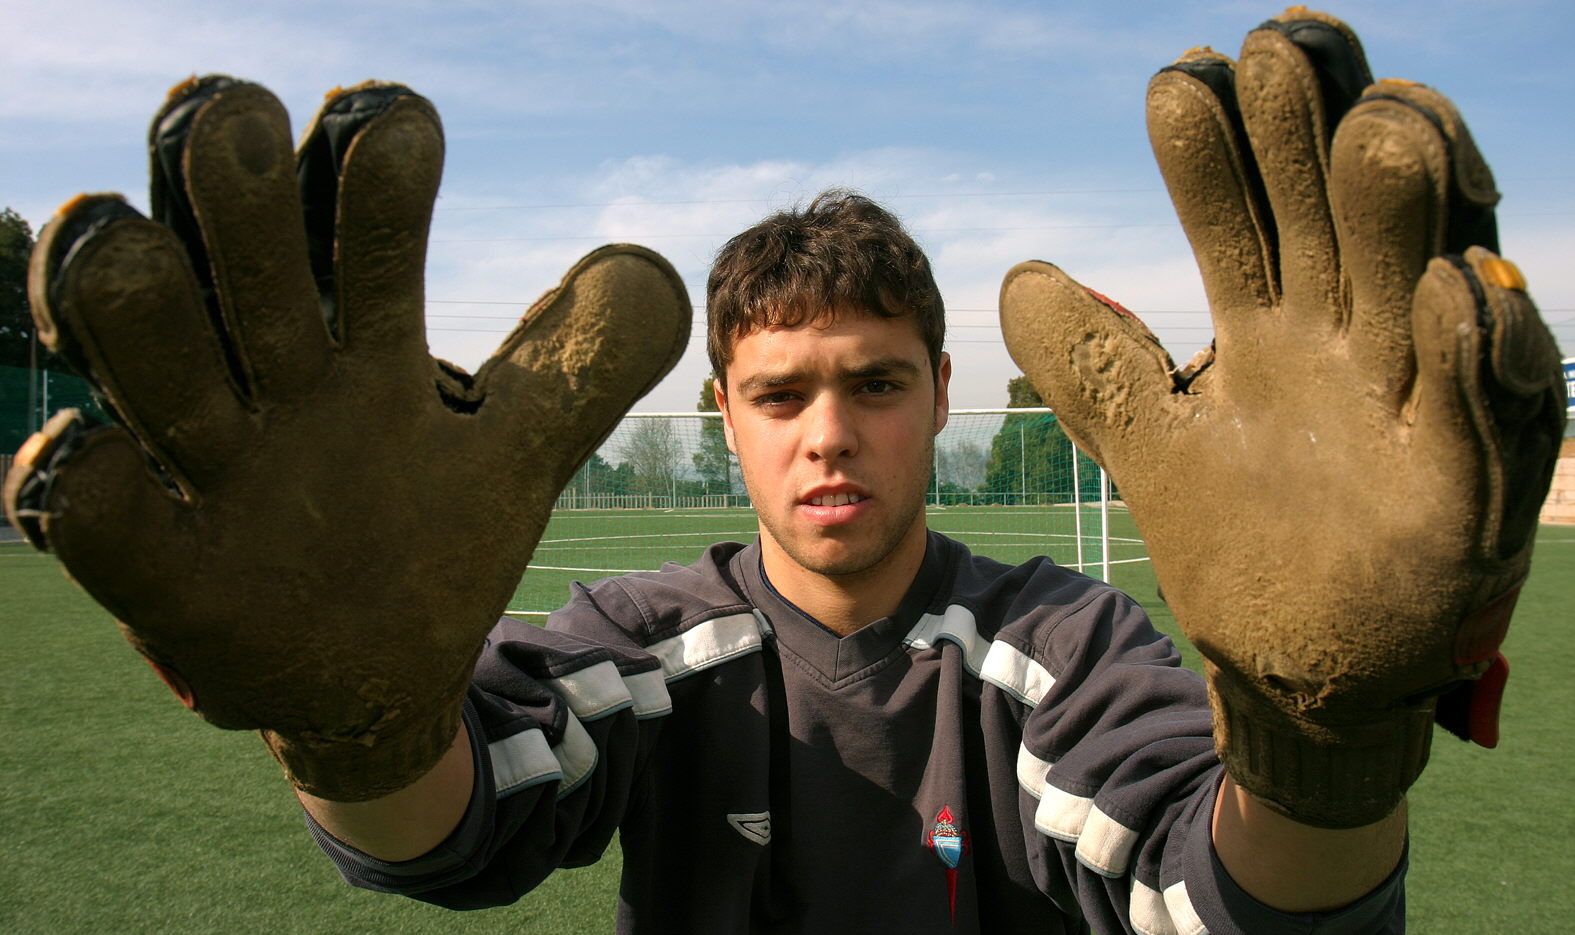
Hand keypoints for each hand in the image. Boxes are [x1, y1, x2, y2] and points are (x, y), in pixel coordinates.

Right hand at [2, 77, 689, 800]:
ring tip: (117, 236)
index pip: (358, 227)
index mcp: (366, 351)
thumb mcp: (517, 450)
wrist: (373, 681)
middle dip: (233, 184)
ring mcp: (209, 467)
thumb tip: (654, 271)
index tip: (394, 122)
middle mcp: (277, 384)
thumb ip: (584, 365)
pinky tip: (85, 452)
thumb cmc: (435, 546)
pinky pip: (89, 504)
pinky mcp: (157, 565)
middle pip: (236, 253)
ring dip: (127, 288)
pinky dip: (79, 474)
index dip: (370, 165)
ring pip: (142, 341)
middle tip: (231, 122)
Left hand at [999, 9, 1564, 826]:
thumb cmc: (1234, 544)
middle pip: (1342, 208)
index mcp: (1270, 322)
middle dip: (1317, 131)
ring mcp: (1418, 394)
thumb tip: (1018, 276)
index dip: (1217, 147)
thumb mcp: (1150, 444)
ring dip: (1409, 202)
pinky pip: (1490, 396)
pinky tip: (1456, 289)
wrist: (1294, 669)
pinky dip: (1477, 344)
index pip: (1246, 209)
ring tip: (1377, 124)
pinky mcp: (1472, 476)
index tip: (1182, 77)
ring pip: (1431, 271)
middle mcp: (1352, 335)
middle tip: (1282, 48)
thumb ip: (1091, 368)